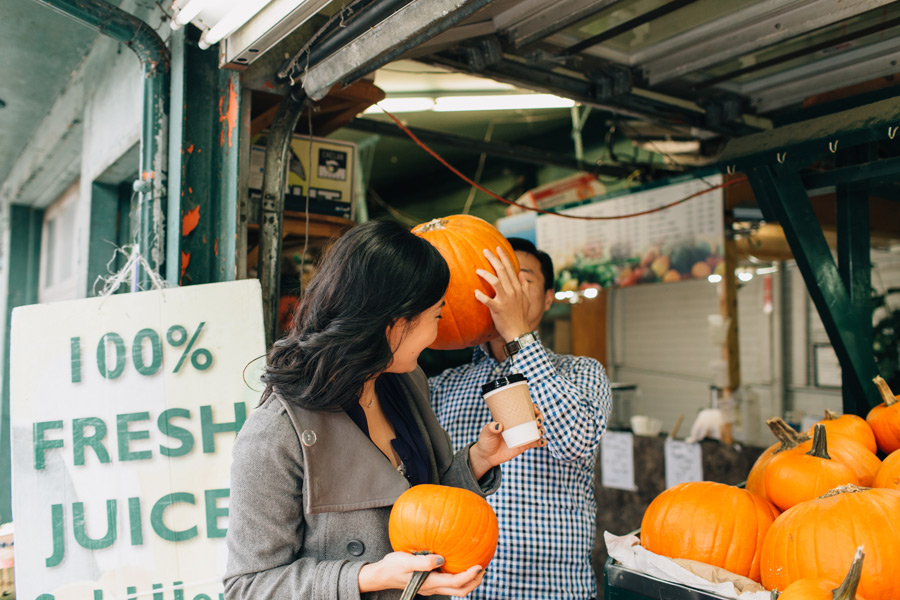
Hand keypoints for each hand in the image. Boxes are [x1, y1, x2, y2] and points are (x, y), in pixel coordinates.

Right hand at [358, 551, 484, 595]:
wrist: (382, 575)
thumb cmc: (392, 566)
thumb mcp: (406, 561)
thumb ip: (424, 562)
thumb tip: (441, 559)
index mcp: (430, 583)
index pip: (456, 582)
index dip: (470, 575)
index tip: (479, 565)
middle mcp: (433, 587)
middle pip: (460, 591)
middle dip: (474, 582)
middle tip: (483, 568)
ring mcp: (432, 587)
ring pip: (456, 589)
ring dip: (468, 581)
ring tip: (476, 567)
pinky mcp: (429, 583)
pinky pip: (449, 583)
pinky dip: (459, 577)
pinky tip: (459, 564)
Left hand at [468, 404, 545, 478]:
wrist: (487, 456)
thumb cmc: (486, 440)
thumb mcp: (486, 432)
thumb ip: (490, 428)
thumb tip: (498, 425)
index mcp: (512, 418)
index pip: (525, 409)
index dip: (533, 407)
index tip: (534, 408)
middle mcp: (520, 425)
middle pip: (534, 418)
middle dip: (540, 417)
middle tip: (537, 421)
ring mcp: (523, 435)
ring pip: (537, 430)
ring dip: (542, 429)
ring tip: (539, 432)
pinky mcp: (525, 445)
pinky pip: (536, 443)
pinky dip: (541, 442)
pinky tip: (542, 442)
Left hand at [474, 247, 530, 341]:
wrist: (519, 331)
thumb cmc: (521, 316)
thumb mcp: (526, 300)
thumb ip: (524, 286)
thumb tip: (521, 275)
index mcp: (518, 288)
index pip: (510, 269)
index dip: (504, 257)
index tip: (497, 248)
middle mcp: (513, 291)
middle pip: (502, 271)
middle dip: (493, 259)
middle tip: (485, 251)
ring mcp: (506, 300)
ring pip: (495, 282)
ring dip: (486, 274)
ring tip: (477, 269)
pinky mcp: (498, 309)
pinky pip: (488, 300)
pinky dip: (481, 296)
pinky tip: (475, 292)